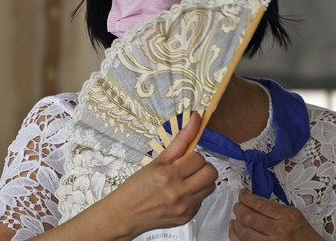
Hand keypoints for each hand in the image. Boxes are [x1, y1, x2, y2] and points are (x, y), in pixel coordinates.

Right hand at [103, 113, 217, 238]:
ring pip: (210, 187)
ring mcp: (184, 208)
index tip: (184, 159)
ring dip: (201, 180)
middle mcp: (179, 193)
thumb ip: (181, 139)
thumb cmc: (137, 186)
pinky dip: (195, 194)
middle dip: (202, 167)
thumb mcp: (157, 160)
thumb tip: (196, 118)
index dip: (193, 156)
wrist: (124, 215)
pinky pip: (202, 200)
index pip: (199, 158)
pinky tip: (181, 192)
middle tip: (189, 168)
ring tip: (186, 179)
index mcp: (169, 175)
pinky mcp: (187, 217)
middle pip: (211, 174)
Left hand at [229, 189, 323, 240]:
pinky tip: (234, 227)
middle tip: (238, 204)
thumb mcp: (294, 214)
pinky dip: (234, 235)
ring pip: (244, 232)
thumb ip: (274, 207)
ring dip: (236, 221)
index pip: (259, 203)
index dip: (245, 196)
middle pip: (248, 217)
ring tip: (237, 215)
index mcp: (287, 217)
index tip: (242, 193)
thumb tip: (252, 199)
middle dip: (238, 208)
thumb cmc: (304, 234)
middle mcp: (279, 231)